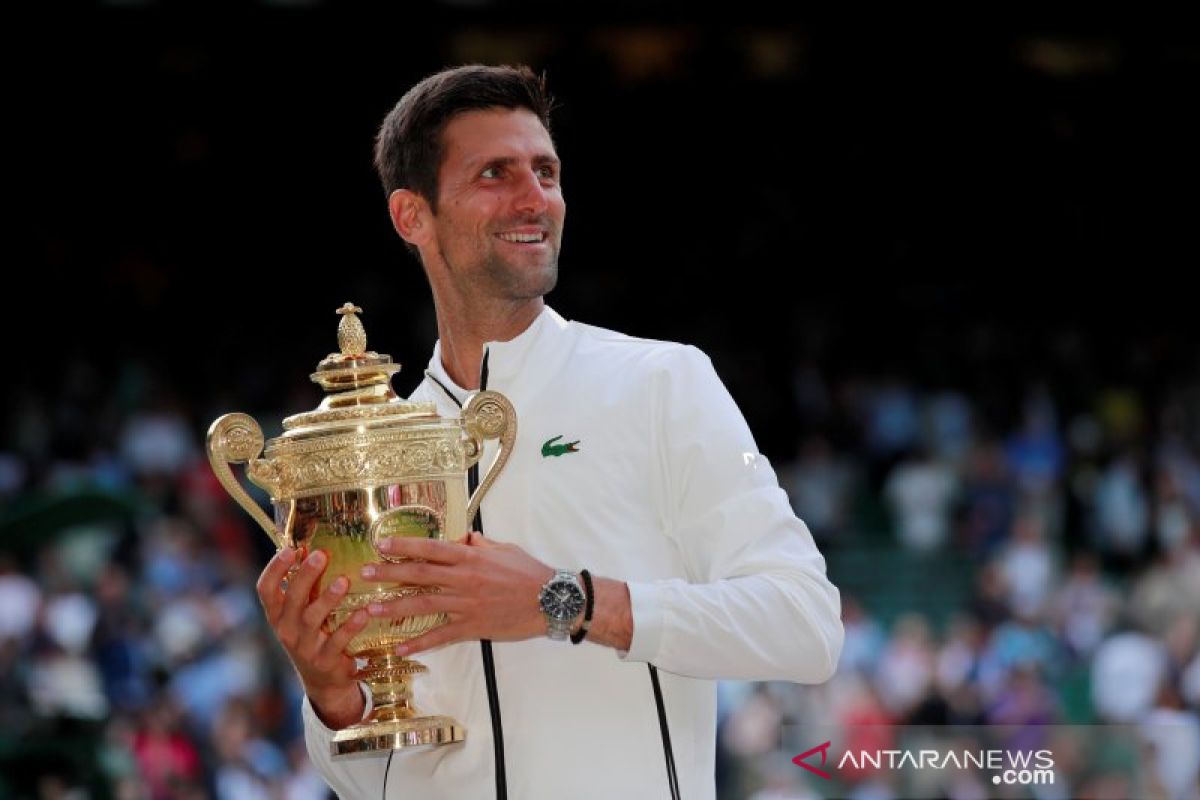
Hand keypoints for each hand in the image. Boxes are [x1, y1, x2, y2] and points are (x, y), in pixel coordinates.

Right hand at [256, 547, 369, 728]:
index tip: (289, 549)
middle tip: (321, 555)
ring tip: (344, 581)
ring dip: (328, 599)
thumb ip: (304, 586)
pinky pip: (337, 641)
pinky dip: (350, 627)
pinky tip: (363, 613)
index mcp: (277, 614)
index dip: (274, 569)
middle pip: (291, 599)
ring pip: (313, 619)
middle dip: (305, 575)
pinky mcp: (325, 661)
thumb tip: (311, 547)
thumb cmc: (312, 636)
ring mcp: (304, 647)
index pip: (265, 589)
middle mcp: (286, 629)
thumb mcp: (301, 613)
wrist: (323, 682)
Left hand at [360, 531, 553, 656]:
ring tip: (371, 611)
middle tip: (364, 573)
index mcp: (471, 557)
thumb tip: (462, 538)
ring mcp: (467, 604)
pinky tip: (401, 648)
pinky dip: (420, 642)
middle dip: (389, 574)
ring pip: (424, 604)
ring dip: (395, 607)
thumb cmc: (529, 572)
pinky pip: (441, 635)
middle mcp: (464, 579)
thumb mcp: (504, 549)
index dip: (404, 546)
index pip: (431, 548)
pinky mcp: (473, 627)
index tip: (381, 545)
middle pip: (420, 574)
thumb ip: (479, 544)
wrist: (551, 600)